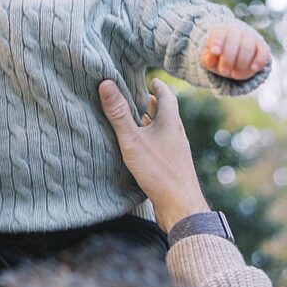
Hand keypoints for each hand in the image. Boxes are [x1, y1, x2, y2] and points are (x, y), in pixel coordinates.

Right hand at [98, 78, 209, 233]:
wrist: (181, 207)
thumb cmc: (158, 171)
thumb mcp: (133, 140)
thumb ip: (118, 113)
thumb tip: (106, 83)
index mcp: (170, 122)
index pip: (166, 96)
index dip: (158, 87)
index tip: (151, 80)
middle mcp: (176, 134)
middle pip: (166, 113)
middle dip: (153, 104)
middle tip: (140, 97)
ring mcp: (176, 151)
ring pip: (164, 130)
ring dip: (153, 123)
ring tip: (139, 120)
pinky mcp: (173, 167)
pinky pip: (163, 146)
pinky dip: (153, 140)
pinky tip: (143, 150)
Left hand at [200, 23, 269, 80]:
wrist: (234, 55)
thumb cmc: (219, 57)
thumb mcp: (209, 59)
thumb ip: (207, 58)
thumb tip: (212, 57)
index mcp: (221, 32)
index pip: (219, 33)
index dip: (217, 41)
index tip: (215, 52)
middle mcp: (237, 32)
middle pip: (234, 40)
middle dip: (228, 58)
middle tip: (224, 71)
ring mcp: (250, 38)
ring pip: (248, 47)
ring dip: (241, 63)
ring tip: (234, 74)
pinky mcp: (262, 48)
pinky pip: (264, 52)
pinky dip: (259, 60)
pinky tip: (253, 68)